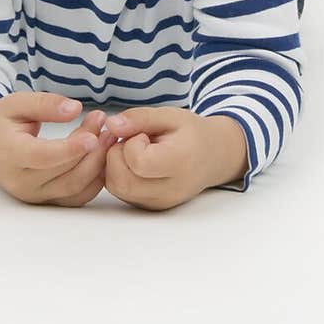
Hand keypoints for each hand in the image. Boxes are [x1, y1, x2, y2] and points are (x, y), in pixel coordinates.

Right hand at [0, 93, 120, 206]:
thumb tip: (75, 109)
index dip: (70, 148)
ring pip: (74, 186)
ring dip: (97, 163)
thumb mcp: (16, 104)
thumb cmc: (1, 123)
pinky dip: (95, 180)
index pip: (42, 156)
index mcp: (9, 155)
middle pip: (64, 171)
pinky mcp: (46, 201)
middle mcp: (21, 181)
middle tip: (104, 123)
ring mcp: (34, 195)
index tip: (93, 136)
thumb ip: (44, 104)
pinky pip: (77, 197)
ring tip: (107, 136)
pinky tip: (102, 156)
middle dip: (91, 148)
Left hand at [101, 106, 236, 210]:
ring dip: (114, 164)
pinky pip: (120, 192)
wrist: (213, 157)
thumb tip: (111, 125)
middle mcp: (170, 190)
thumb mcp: (170, 115)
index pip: (138, 162)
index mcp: (180, 163)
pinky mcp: (151, 207)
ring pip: (116, 187)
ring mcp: (159, 202)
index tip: (143, 135)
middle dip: (115, 154)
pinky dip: (118, 174)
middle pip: (121, 180)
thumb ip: (140, 118)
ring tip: (133, 150)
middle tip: (132, 141)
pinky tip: (133, 162)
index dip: (131, 143)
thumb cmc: (191, 134)